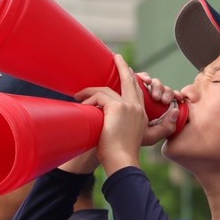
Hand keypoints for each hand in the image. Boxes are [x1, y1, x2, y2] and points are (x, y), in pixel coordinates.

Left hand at [79, 55, 179, 173]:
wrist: (121, 161)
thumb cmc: (117, 155)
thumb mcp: (119, 137)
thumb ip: (114, 125)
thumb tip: (97, 116)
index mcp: (141, 115)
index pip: (136, 92)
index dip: (130, 80)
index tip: (125, 70)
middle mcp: (137, 108)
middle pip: (130, 81)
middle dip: (123, 67)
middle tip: (117, 57)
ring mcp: (129, 106)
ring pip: (106, 90)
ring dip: (90, 92)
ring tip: (78, 96)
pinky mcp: (118, 107)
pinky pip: (99, 96)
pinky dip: (89, 99)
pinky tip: (82, 104)